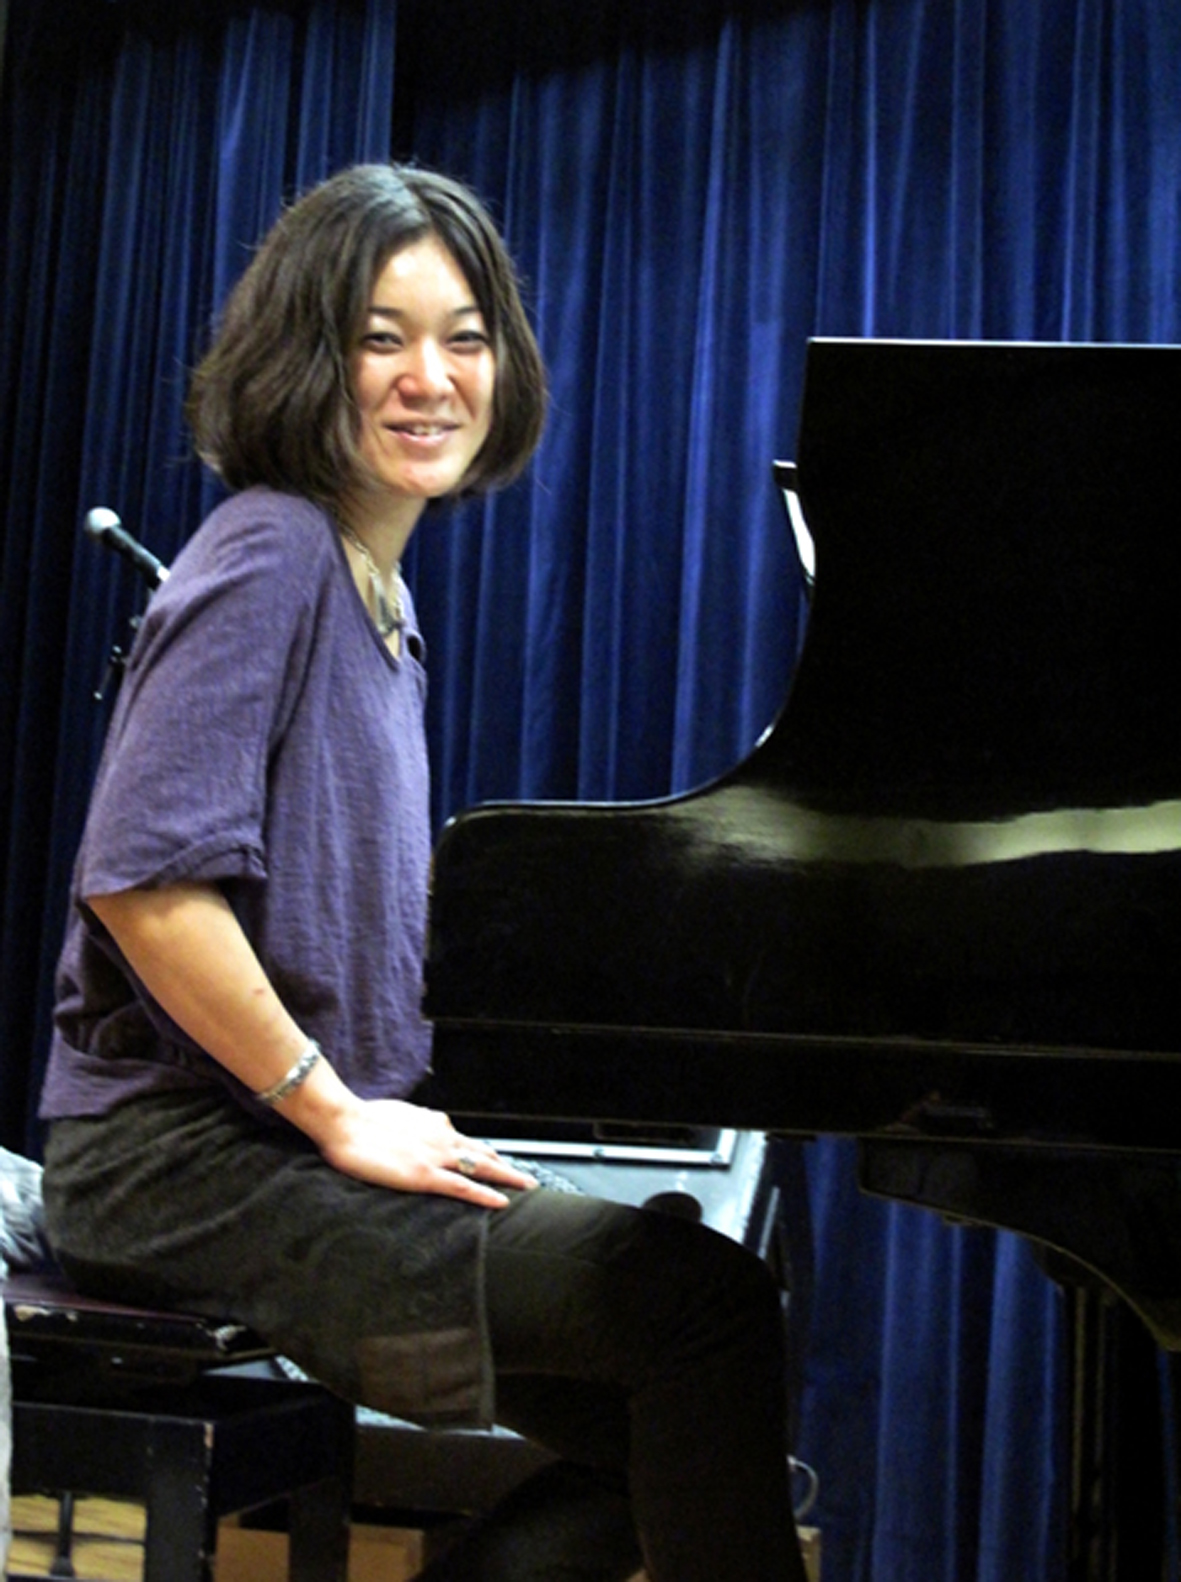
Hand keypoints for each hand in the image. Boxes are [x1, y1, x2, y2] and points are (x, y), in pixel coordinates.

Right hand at [316, 1096, 536, 1207]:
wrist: (343, 1121)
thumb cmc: (360, 1119)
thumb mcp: (394, 1117)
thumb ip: (412, 1126)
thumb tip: (415, 1131)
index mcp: (433, 1124)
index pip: (466, 1141)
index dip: (484, 1153)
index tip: (497, 1161)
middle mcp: (442, 1136)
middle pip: (483, 1153)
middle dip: (507, 1166)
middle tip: (526, 1178)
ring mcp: (436, 1156)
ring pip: (482, 1167)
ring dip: (508, 1177)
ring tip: (527, 1188)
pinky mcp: (425, 1175)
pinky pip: (464, 1187)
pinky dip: (486, 1194)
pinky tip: (503, 1202)